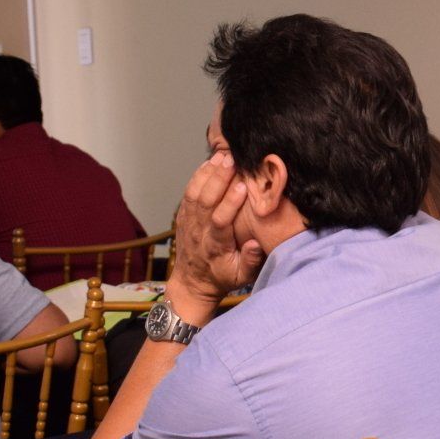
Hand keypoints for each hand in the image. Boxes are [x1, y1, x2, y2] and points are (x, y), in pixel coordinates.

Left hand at [171, 153, 264, 319]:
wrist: (192, 283)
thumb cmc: (222, 278)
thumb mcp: (242, 278)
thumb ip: (251, 262)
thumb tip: (255, 244)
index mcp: (214, 246)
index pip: (220, 220)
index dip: (230, 202)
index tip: (243, 186)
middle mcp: (199, 231)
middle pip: (205, 200)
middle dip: (219, 178)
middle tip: (232, 160)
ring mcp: (188, 222)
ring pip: (194, 193)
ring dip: (208, 172)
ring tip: (222, 156)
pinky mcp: (184, 216)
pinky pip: (188, 192)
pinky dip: (198, 175)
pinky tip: (210, 162)